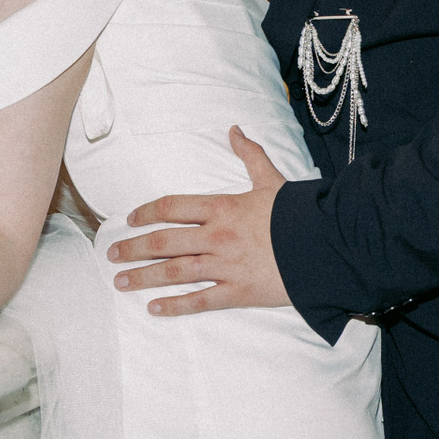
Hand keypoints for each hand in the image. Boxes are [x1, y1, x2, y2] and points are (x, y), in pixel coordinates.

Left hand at [109, 126, 288, 315]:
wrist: (327, 244)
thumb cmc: (300, 212)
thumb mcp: (273, 179)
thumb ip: (250, 155)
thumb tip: (235, 130)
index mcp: (223, 207)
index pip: (172, 207)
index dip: (146, 212)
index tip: (130, 219)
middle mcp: (217, 236)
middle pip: (164, 241)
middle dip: (134, 247)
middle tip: (111, 254)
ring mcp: (225, 266)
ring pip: (174, 272)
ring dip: (143, 276)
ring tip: (120, 281)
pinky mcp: (239, 292)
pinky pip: (200, 301)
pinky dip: (175, 306)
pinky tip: (154, 308)